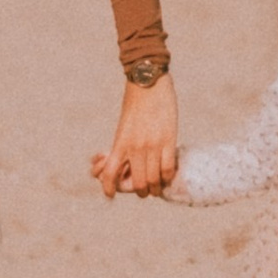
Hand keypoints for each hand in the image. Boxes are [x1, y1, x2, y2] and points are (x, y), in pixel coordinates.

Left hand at [96, 71, 178, 196]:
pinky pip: (168, 168)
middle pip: (137, 183)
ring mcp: (152, 145)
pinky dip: (168, 177)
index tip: (110, 195)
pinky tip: (167, 175)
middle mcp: (135, 147)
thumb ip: (123, 144)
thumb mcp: (124, 126)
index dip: (108, 188)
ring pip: (154, 180)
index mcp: (120, 143)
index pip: (109, 173)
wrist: (148, 82)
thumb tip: (120, 159)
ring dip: (155, 188)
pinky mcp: (168, 140)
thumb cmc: (135, 102)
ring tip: (157, 188)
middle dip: (140, 192)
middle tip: (143, 190)